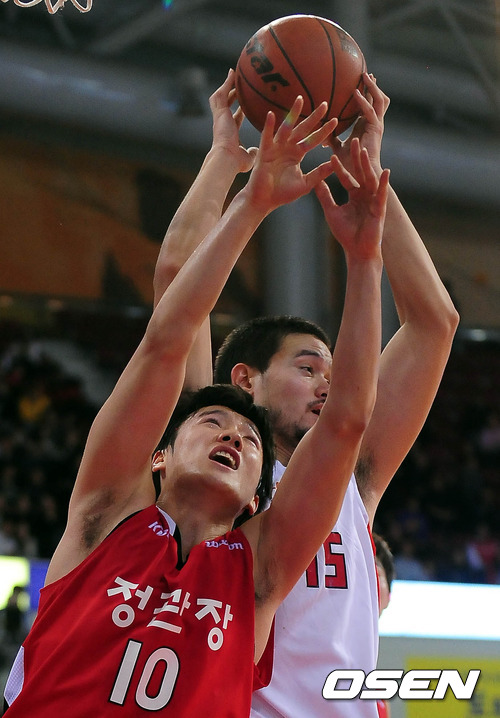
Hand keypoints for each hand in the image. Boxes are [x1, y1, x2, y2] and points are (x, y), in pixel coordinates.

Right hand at [209, 69, 256, 173]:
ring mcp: (220, 117)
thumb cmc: (237, 162)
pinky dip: (227, 83)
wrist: (226, 158)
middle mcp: (223, 123)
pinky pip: (222, 93)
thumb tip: (256, 151)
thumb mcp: (249, 156)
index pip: (235, 118)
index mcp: (230, 132)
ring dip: (227, 85)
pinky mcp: (220, 112)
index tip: (245, 105)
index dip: (240, 111)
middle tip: (236, 84)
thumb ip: (253, 152)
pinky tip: (232, 73)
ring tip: (233, 73)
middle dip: (230, 94)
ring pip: (221, 96)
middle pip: (225, 104)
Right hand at [244, 97, 338, 213]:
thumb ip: (319, 173)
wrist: (264, 201)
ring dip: (293, 114)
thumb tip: (334, 164)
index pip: (313, 139)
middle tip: (325, 104)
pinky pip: (266, 137)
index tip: (336, 120)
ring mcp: (275, 148)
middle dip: (313, 117)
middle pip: (303, 129)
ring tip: (300, 100)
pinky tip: (272, 115)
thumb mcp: (305, 183)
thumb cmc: (282, 193)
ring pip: (286, 128)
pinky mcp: (264, 152)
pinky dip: (268, 126)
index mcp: (297, 154)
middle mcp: (287, 148)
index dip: (324, 131)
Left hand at [315, 138, 389, 259]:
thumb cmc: (346, 234)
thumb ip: (325, 196)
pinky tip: (385, 171)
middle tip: (353, 140)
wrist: (357, 251)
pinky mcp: (380, 208)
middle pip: (360, 172)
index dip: (338, 167)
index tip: (330, 154)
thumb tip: (314, 182)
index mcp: (354, 195)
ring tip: (364, 151)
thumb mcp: (331, 211)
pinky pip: (382, 193)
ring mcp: (373, 200)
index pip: (346, 177)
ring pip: (370, 179)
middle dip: (356, 157)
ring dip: (367, 165)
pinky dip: (384, 183)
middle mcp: (365, 194)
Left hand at [328, 73, 389, 176]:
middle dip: (374, 86)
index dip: (367, 94)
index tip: (361, 82)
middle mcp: (374, 124)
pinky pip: (370, 112)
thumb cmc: (350, 165)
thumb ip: (332, 139)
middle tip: (367, 73)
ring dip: (373, 88)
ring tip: (366, 76)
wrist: (360, 176)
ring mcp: (376, 126)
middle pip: (378, 100)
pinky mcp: (375, 130)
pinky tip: (355, 93)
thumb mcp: (338, 148)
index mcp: (366, 126)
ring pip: (380, 101)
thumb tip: (321, 134)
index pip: (369, 106)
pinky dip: (363, 102)